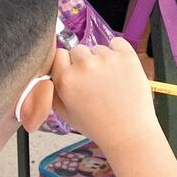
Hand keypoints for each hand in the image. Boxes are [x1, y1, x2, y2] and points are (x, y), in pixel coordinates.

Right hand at [50, 39, 160, 154]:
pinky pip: (117, 43)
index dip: (66, 64)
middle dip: (83, 62)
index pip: (59, 54)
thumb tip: (48, 71)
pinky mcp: (127, 56)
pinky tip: (120, 71)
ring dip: (101, 60)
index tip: (74, 75)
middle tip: (93, 82)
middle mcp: (85, 66)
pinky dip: (118, 52)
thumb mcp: (64, 113)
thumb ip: (52, 89)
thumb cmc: (97, 125)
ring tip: (109, 82)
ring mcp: (107, 59)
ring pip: (98, 48)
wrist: (128, 133)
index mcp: (66, 79)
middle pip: (78, 49)